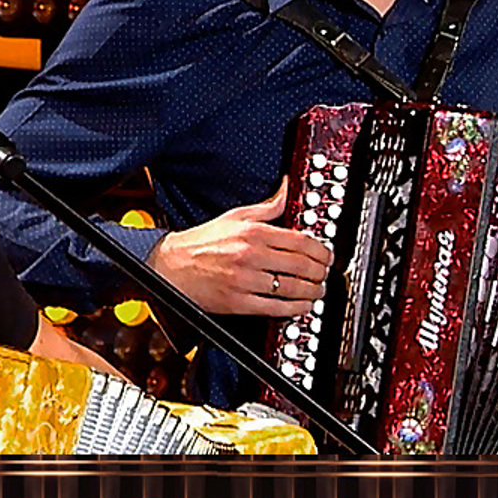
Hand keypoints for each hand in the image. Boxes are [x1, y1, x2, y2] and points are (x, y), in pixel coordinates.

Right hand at [147, 180, 332, 316]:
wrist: (170, 267)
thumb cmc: (201, 242)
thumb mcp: (235, 217)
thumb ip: (267, 206)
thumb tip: (287, 188)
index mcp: (253, 232)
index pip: (301, 240)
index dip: (321, 249)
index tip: (327, 254)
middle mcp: (251, 255)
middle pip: (302, 265)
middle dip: (321, 271)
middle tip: (326, 273)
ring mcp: (245, 280)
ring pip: (292, 288)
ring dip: (313, 291)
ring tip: (318, 290)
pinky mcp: (238, 302)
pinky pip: (276, 308)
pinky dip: (295, 309)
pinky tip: (303, 306)